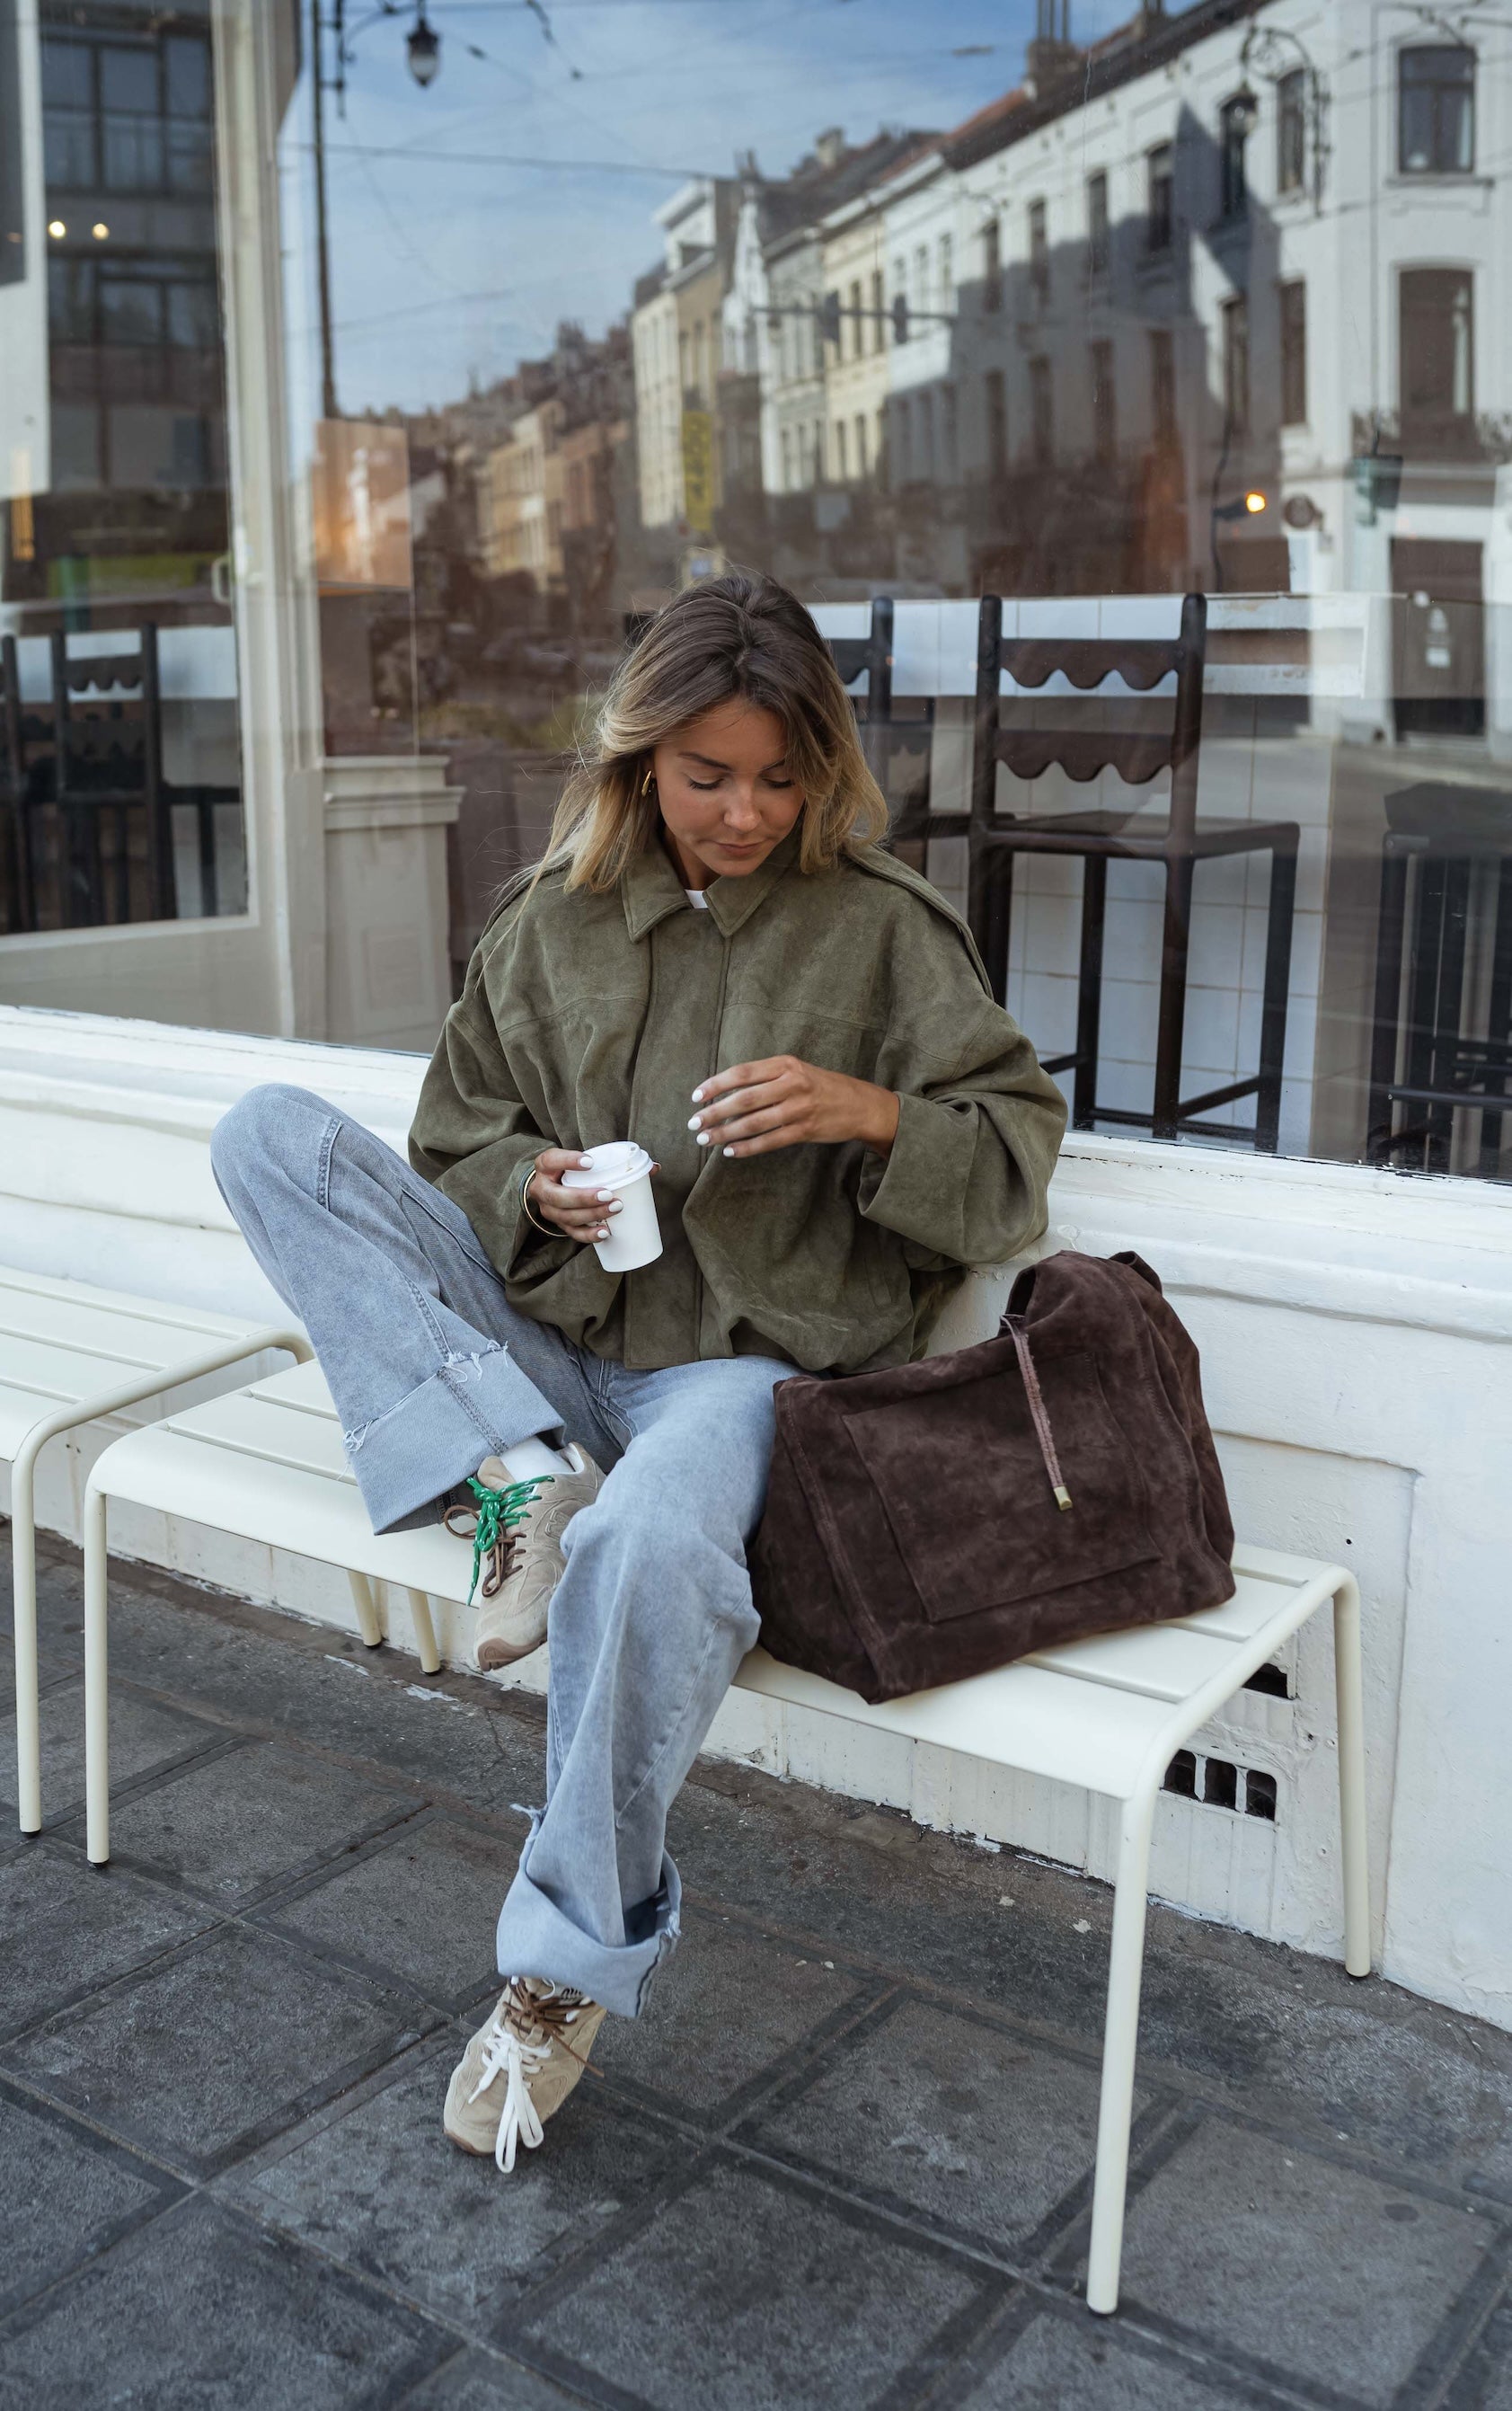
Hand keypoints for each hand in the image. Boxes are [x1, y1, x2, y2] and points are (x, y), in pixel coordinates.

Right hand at [526, 1148, 658, 1244]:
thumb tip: (654, 1168)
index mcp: (546, 1165)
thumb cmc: (574, 1171)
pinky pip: (572, 1233)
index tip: (590, 1162)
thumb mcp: (584, 1161)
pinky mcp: (559, 1225)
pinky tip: (605, 1232)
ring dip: (592, 1215)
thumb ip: (615, 1161)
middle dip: (584, 1197)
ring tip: (615, 1209)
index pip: (552, 1160)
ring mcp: (549, 1210)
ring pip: (566, 1216)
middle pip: (558, 1196)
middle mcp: (541, 1189)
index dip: (569, 1161)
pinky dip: (589, 1234)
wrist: (554, 1186)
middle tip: (609, 1195)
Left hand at [688, 1057, 899, 1159]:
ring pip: (754, 1122)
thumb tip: (726, 1094)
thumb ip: (766, 1078)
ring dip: (726, 1132)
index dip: (716, 1085)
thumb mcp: (796, 1071)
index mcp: (785, 1064)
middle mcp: (792, 1083)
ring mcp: (800, 1108)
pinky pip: (770, 1141)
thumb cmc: (821, 1086)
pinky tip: (731, 1151)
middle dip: (714, 1112)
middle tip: (693, 1123)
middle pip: (744, 1099)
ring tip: (705, 1140)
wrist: (860, 1105)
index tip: (696, 1097)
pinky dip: (748, 1147)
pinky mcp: (806, 1130)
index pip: (742, 1073)